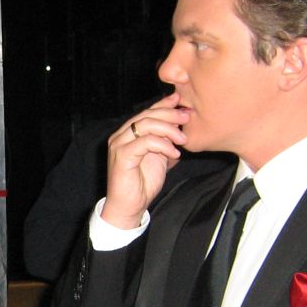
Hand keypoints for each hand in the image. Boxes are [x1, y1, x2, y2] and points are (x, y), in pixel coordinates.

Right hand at [102, 95, 190, 228]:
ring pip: (146, 124)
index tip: (181, 101)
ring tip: (183, 140)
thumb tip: (179, 124)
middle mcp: (121, 135)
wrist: (129, 206)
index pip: (147, 112)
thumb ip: (165, 140)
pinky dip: (163, 145)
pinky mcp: (121, 155)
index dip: (164, 104)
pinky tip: (174, 153)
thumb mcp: (159, 157)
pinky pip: (145, 142)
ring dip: (169, 130)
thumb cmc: (142, 183)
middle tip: (187, 117)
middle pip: (147, 114)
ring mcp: (119, 144)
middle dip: (170, 114)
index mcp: (128, 134)